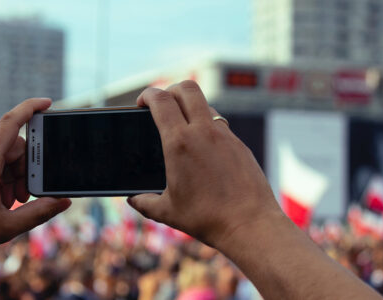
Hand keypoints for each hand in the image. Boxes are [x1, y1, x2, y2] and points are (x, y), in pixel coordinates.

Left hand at [0, 98, 70, 257]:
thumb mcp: (6, 227)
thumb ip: (40, 213)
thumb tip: (63, 202)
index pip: (10, 124)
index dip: (30, 108)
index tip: (47, 103)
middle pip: (15, 148)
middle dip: (26, 169)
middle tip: (25, 196)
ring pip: (6, 158)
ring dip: (15, 177)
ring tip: (11, 203)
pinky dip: (3, 180)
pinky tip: (2, 201)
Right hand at [127, 80, 279, 248]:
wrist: (250, 225)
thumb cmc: (207, 218)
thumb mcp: (168, 212)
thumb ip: (144, 202)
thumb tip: (133, 200)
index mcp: (179, 143)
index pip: (161, 100)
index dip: (147, 94)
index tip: (141, 102)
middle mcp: (204, 132)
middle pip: (187, 88)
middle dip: (170, 89)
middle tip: (163, 105)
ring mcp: (226, 136)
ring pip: (206, 105)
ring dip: (191, 108)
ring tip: (183, 128)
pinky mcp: (240, 145)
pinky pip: (221, 125)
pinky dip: (208, 127)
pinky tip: (204, 149)